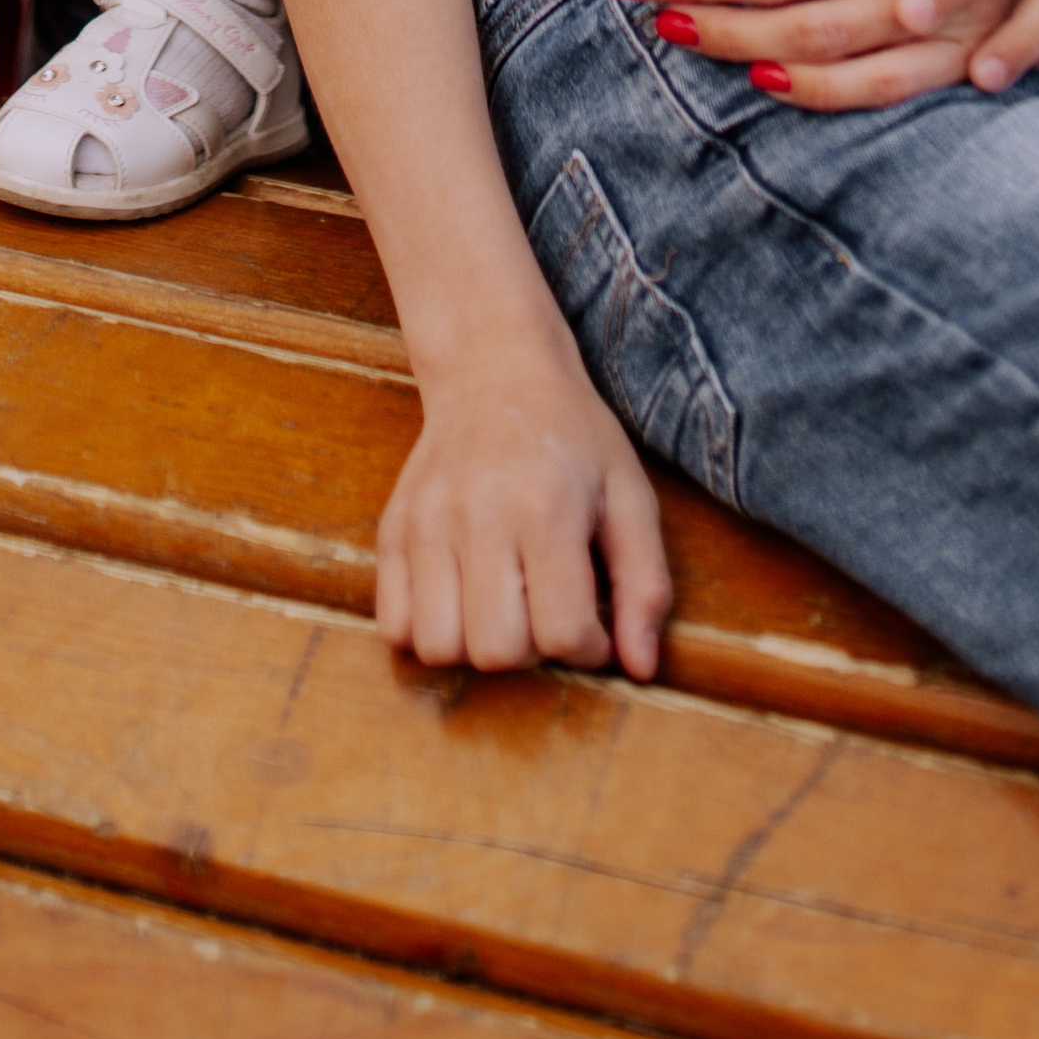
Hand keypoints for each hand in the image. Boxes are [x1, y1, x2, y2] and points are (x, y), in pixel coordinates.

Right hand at [380, 336, 671, 679]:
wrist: (493, 369)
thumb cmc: (572, 437)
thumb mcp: (630, 496)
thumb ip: (645, 584)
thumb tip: (640, 669)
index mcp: (546, 508)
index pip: (561, 632)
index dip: (588, 648)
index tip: (593, 622)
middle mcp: (477, 517)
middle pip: (496, 651)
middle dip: (532, 651)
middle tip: (545, 610)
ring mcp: (425, 524)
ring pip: (438, 647)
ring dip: (476, 646)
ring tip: (502, 607)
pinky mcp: (392, 529)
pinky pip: (394, 624)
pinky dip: (427, 630)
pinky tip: (462, 599)